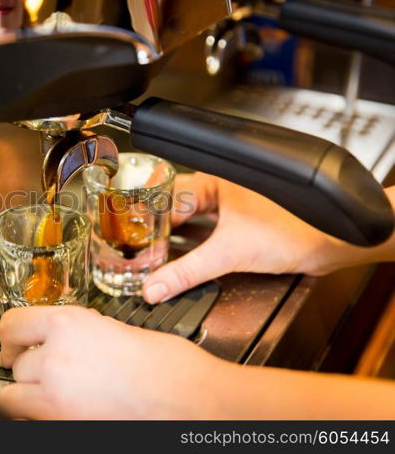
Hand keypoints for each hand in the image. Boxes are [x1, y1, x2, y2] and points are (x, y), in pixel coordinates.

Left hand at [0, 305, 226, 418]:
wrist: (192, 402)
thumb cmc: (168, 366)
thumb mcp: (115, 330)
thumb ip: (78, 332)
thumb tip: (60, 338)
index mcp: (68, 325)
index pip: (11, 324)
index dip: (10, 335)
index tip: (12, 341)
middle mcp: (55, 360)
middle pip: (15, 365)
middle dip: (27, 367)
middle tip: (44, 368)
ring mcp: (56, 399)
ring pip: (13, 397)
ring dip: (27, 393)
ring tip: (51, 392)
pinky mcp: (63, 428)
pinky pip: (33, 421)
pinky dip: (40, 416)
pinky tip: (65, 410)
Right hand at [142, 172, 386, 303]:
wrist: (332, 244)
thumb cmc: (294, 228)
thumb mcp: (228, 254)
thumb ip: (187, 272)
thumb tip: (155, 286)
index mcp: (214, 180)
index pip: (168, 196)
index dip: (149, 218)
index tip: (134, 238)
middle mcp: (221, 188)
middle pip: (176, 208)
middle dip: (158, 228)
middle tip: (138, 247)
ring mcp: (232, 206)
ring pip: (192, 220)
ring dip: (176, 237)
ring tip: (154, 254)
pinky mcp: (243, 224)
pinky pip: (207, 232)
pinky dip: (194, 245)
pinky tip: (184, 258)